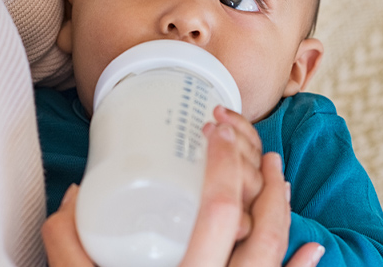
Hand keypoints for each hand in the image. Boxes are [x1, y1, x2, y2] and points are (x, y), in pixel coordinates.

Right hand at [41, 122, 324, 266]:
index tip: (216, 129)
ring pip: (277, 255)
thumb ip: (68, 246)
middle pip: (262, 229)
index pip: (218, 207)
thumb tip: (76, 194)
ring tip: (282, 180)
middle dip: (267, 182)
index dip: (223, 161)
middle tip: (262, 150)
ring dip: (286, 213)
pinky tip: (314, 248)